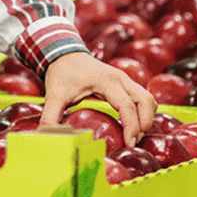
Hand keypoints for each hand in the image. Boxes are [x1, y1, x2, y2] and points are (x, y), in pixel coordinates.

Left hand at [38, 53, 156, 145]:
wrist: (64, 52)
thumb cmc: (61, 72)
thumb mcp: (54, 95)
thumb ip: (51, 117)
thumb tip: (48, 138)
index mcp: (106, 81)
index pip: (127, 106)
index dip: (131, 127)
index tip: (129, 144)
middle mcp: (120, 78)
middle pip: (146, 101)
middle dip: (145, 123)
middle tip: (133, 142)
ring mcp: (125, 79)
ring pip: (148, 99)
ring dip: (147, 118)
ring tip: (134, 136)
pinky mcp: (125, 82)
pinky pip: (143, 97)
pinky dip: (143, 112)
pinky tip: (132, 125)